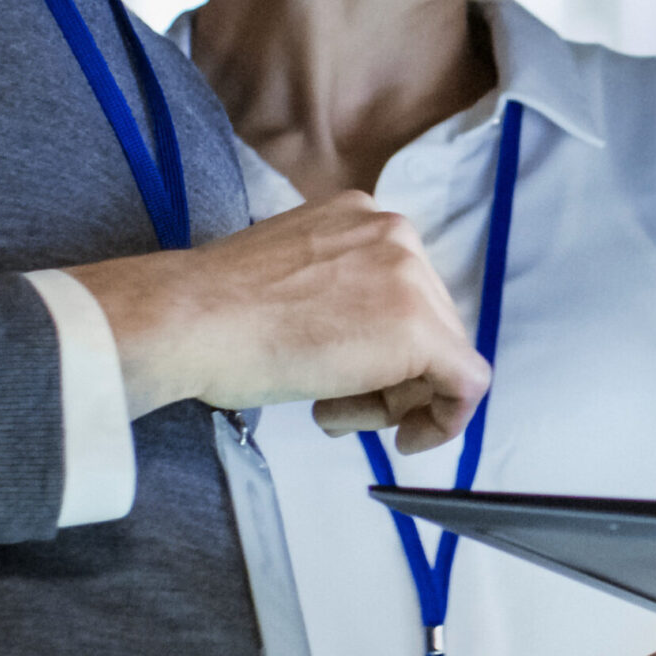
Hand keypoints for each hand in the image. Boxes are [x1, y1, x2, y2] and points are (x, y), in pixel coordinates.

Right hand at [66, 193, 488, 451]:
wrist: (189, 320)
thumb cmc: (215, 313)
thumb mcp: (292, 280)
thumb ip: (340, 295)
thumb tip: (367, 340)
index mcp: (363, 217)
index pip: (404, 294)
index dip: (383, 349)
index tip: (352, 379)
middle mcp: (398, 235)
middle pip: (429, 324)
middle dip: (391, 377)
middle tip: (336, 404)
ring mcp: (413, 277)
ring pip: (442, 356)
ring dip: (394, 399)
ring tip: (331, 410)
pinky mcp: (421, 330)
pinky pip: (466, 384)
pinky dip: (445, 420)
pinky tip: (405, 438)